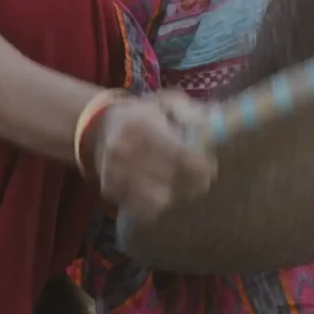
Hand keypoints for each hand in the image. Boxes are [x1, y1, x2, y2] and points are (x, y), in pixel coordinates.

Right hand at [90, 91, 215, 221]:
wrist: (100, 128)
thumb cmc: (143, 115)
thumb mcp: (167, 102)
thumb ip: (191, 113)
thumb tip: (213, 129)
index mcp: (141, 126)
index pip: (181, 156)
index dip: (202, 166)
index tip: (209, 166)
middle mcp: (125, 151)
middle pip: (173, 180)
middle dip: (193, 181)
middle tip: (200, 178)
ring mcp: (115, 173)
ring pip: (161, 199)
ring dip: (176, 194)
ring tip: (180, 184)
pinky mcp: (110, 190)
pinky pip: (143, 210)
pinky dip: (157, 206)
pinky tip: (161, 193)